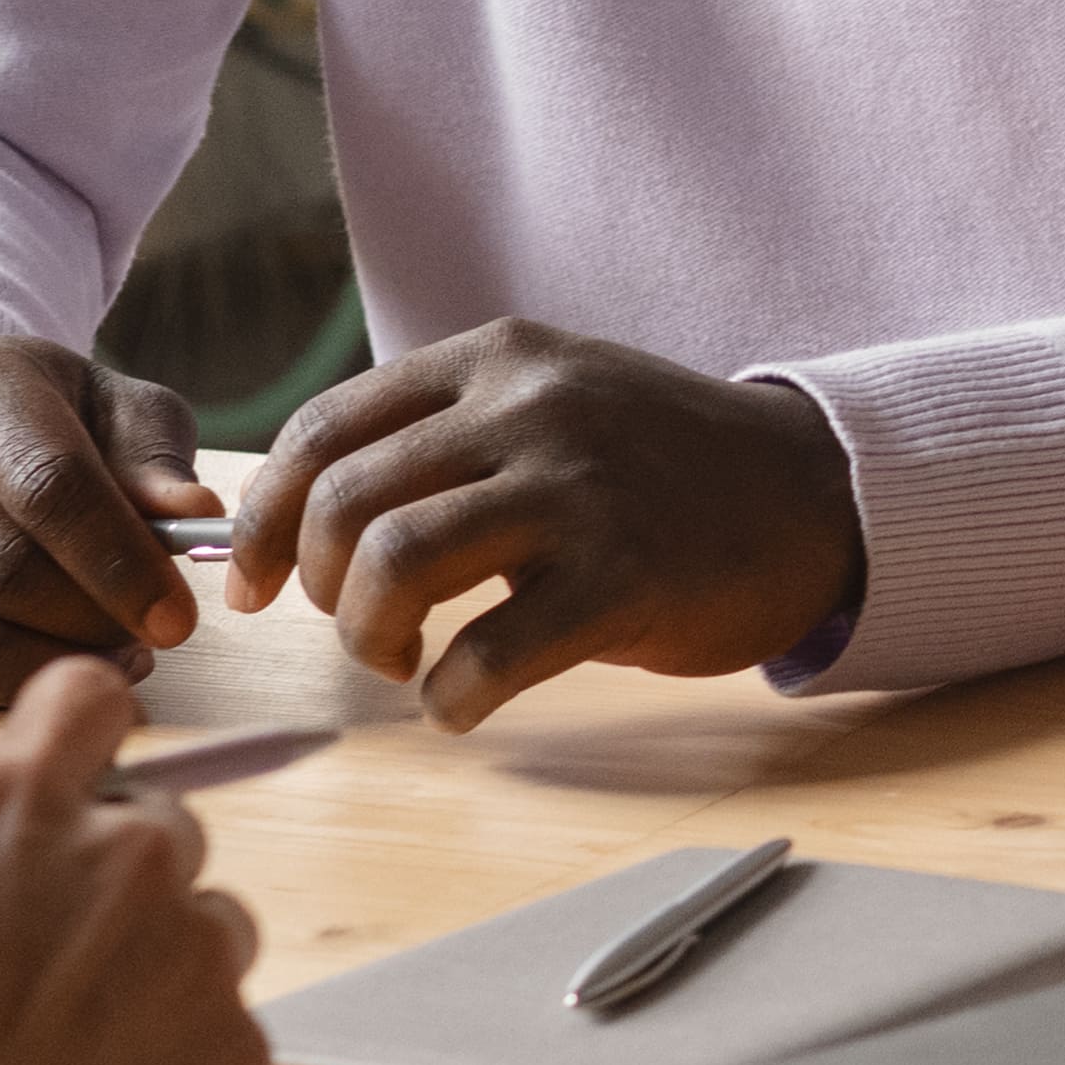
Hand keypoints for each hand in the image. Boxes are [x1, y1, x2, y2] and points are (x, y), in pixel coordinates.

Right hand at [0, 336, 219, 708]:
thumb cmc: (35, 421)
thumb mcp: (107, 407)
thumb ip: (153, 458)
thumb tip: (196, 517)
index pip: (47, 483)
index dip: (119, 560)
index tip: (178, 618)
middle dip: (89, 622)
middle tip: (150, 642)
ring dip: (47, 668)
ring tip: (110, 662)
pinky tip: (45, 670)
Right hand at [0, 661, 271, 1064]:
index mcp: (16, 810)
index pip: (84, 702)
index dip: (75, 733)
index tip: (68, 765)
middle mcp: (126, 857)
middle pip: (158, 826)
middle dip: (114, 878)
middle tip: (52, 955)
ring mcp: (197, 951)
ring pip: (209, 927)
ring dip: (159, 968)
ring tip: (77, 1051)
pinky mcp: (240, 1049)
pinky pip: (225, 1030)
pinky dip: (181, 1062)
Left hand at [238, 318, 866, 728]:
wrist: (812, 495)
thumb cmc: (657, 471)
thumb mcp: (549, 405)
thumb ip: (443, 437)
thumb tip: (295, 522)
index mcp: (498, 360)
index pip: (327, 430)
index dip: (265, 520)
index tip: (251, 585)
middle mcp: (532, 409)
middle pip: (348, 501)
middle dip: (318, 589)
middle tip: (357, 629)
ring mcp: (581, 488)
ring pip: (396, 564)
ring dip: (371, 638)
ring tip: (405, 661)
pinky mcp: (625, 576)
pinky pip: (488, 653)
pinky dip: (449, 697)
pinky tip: (462, 704)